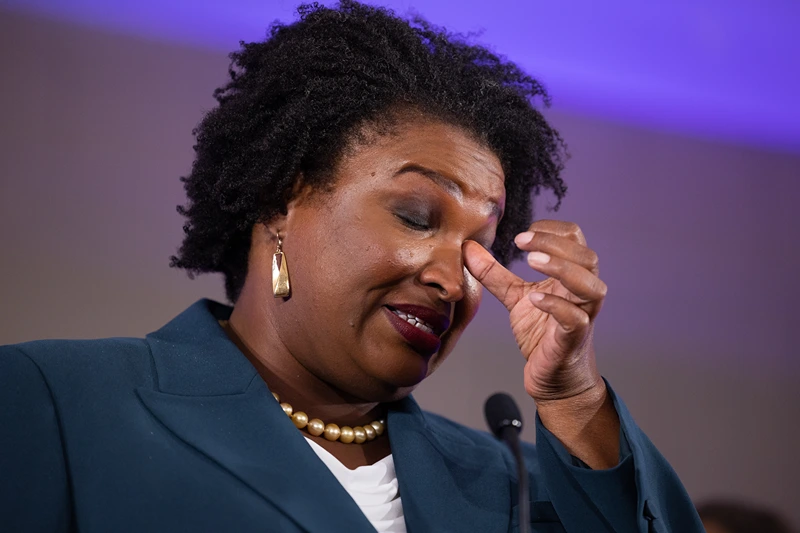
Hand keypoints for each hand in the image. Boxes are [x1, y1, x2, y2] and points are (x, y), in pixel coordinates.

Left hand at [463, 220, 606, 403]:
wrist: (552, 377)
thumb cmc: (541, 334)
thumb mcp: (514, 297)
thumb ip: (493, 273)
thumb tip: (468, 247)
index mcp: (571, 276)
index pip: (576, 239)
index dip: (552, 230)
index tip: (523, 235)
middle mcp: (582, 292)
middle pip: (586, 256)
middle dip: (554, 243)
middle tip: (521, 241)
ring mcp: (582, 315)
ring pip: (591, 285)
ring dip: (562, 268)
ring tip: (531, 261)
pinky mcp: (573, 339)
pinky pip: (575, 318)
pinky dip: (556, 305)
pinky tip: (534, 298)